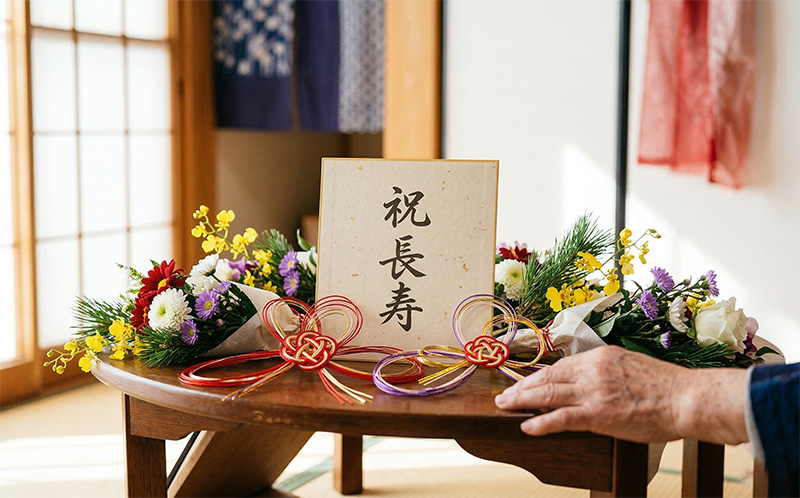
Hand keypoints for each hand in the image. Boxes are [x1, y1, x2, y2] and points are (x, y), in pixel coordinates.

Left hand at [494, 346, 748, 444]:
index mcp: (601, 356)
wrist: (687, 398)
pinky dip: (541, 422)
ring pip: (548, 394)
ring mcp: (593, 392)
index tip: (527, 382)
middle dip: (523, 387)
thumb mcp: (632, 366)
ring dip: (522, 400)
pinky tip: (526, 426)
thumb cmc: (668, 387)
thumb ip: (609, 371)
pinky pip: (561, 418)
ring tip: (505, 406)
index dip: (540, 375)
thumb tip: (595, 379)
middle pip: (548, 377)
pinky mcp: (598, 414)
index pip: (561, 365)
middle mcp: (592, 370)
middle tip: (504, 395)